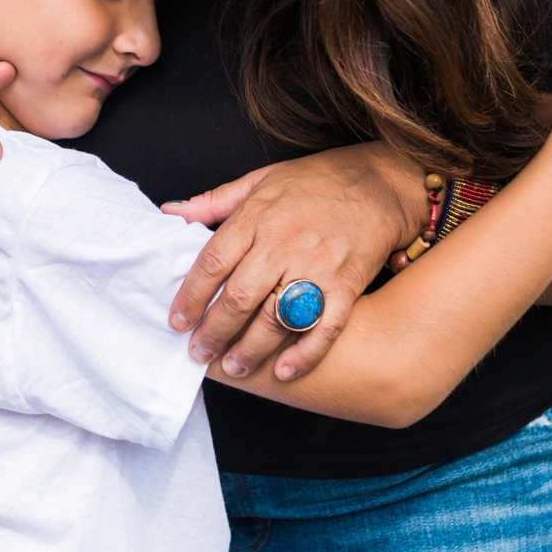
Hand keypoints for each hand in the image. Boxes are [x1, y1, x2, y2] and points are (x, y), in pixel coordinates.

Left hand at [161, 143, 428, 381]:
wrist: (382, 181)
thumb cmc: (317, 181)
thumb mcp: (261, 179)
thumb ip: (214, 201)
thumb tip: (169, 212)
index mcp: (257, 217)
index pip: (213, 263)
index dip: (190, 296)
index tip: (177, 321)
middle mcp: (284, 243)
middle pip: (239, 297)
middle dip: (214, 331)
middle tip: (197, 353)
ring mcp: (317, 266)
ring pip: (276, 318)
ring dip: (251, 348)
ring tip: (234, 367)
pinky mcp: (347, 284)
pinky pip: (325, 326)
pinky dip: (305, 353)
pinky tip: (284, 371)